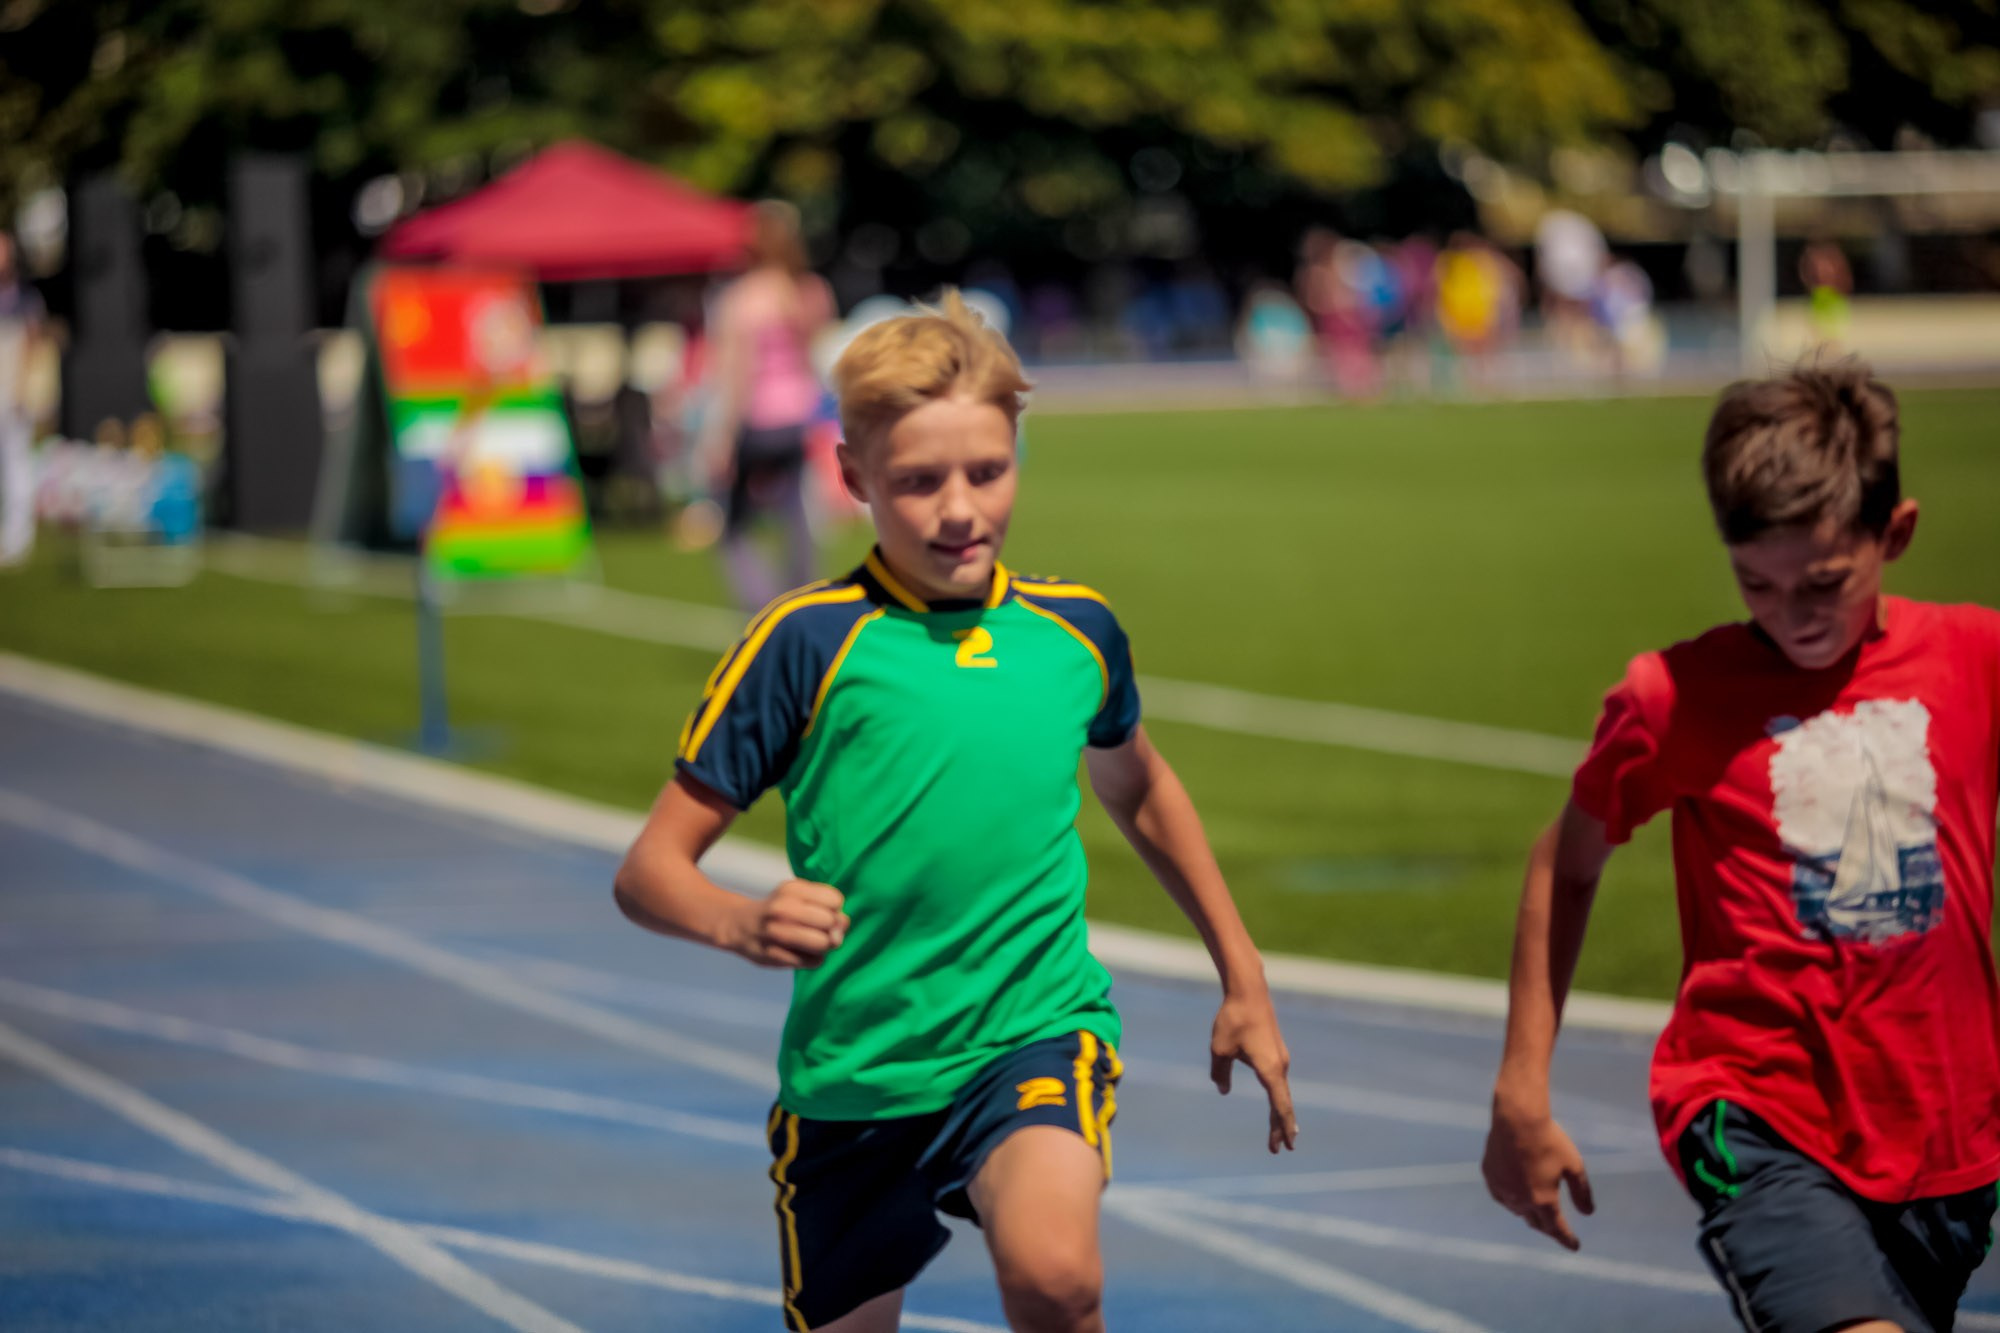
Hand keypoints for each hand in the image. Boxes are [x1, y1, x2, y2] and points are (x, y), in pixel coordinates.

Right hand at [736, 879, 848, 968]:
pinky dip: (814, 959)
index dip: (835, 909)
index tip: (823, 911)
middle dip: (833, 929)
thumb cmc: (779, 910)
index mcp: (792, 889)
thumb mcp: (798, 896)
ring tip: (815, 943)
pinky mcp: (774, 956)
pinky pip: (813, 961)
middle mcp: (782, 908)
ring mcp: (776, 933)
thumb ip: (826, 907)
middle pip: (830, 922)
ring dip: (825, 946)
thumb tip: (840, 931)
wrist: (741, 925)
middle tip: (821, 931)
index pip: (835, 900)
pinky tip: (802, 953)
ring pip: (823, 943)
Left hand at [1209, 990, 1297, 1152]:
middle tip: (1279, 1149)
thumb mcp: (1219, 1049)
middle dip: (1281, 1127)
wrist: (1248, 991)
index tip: (1283, 1146)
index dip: (1281, 1127)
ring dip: (1280, 1113)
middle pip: (1283, 1103)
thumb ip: (1220, 1072)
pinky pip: (1278, 1081)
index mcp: (1270, 1070)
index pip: (1279, 1106)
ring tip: (1280, 1133)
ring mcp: (1280, 1058)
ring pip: (1281, 1092)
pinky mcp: (1275, 1051)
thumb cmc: (1233, 1020)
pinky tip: (1276, 1103)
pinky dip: (1278, 1097)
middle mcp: (1280, 1066)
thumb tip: (1223, 1090)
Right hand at [1483, 1102, 1594, 1249]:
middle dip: (1548, 1228)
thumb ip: (1581, 1192)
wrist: (1516, 1119)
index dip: (1567, 1239)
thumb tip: (1588, 1213)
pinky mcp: (1490, 1176)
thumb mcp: (1574, 1166)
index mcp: (1543, 1201)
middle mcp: (1520, 1200)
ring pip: (1517, 1210)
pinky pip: (1501, 1196)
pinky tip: (1515, 1192)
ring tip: (1535, 1209)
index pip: (1556, 1229)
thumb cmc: (1549, 1141)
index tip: (1575, 1246)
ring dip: (1528, 1213)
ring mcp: (1502, 1189)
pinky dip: (1511, 1199)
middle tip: (1556, 1229)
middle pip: (1535, 1223)